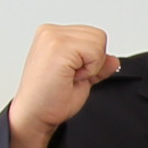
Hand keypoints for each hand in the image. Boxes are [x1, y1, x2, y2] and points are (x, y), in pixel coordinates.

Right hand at [7, 25, 117, 147]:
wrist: (34, 115)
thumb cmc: (50, 100)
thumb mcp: (82, 78)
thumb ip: (98, 64)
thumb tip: (113, 60)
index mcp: (53, 35)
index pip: (93, 35)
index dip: (92, 60)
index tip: (73, 74)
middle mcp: (50, 32)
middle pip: (98, 35)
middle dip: (93, 61)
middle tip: (71, 77)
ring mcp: (52, 36)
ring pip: (98, 41)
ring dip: (90, 65)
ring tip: (69, 77)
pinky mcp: (57, 46)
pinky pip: (94, 51)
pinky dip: (89, 69)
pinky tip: (70, 77)